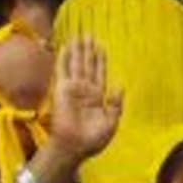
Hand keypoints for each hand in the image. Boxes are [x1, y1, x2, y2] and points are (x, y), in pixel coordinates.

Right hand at [46, 38, 122, 163]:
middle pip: (87, 65)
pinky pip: (63, 70)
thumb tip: (120, 86)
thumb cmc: (92, 140)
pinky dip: (64, 58)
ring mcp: (73, 89)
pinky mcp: (61, 90)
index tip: (101, 47)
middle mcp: (85, 90)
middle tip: (89, 35)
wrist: (74, 147)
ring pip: (76, 64)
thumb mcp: (111, 122)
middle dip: (89, 51)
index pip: (99, 73)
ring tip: (80, 36)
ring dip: (78, 50)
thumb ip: (116, 104)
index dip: (100, 60)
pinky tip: (66, 46)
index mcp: (97, 97)